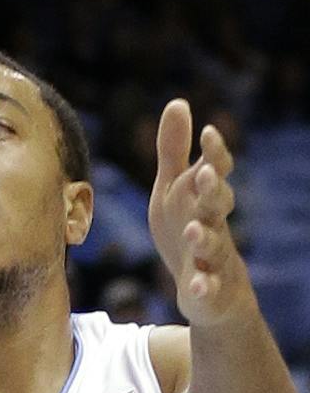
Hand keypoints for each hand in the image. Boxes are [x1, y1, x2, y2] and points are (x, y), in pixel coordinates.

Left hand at [149, 101, 248, 325]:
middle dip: (213, 190)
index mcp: (204, 199)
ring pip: (214, 245)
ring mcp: (213, 257)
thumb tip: (179, 102)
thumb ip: (174, 150)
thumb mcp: (174, 188)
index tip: (209, 132)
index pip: (214, 172)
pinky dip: (204, 286)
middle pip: (218, 205)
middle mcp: (213, 224)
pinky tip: (197, 286)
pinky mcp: (209, 287)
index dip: (214, 154)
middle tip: (206, 174)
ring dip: (204, 237)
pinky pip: (208, 287)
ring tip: (193, 231)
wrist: (210, 290)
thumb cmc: (189, 227)